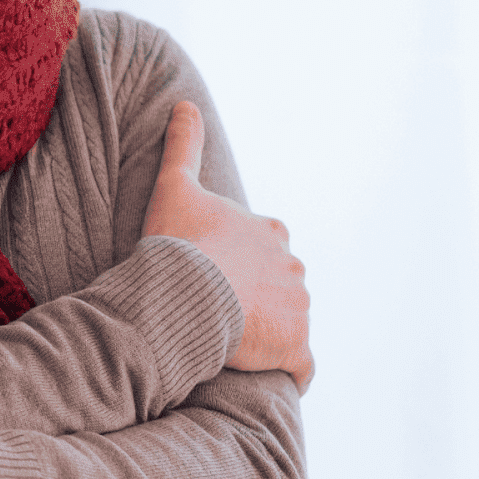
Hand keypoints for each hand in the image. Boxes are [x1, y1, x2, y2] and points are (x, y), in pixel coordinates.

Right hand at [142, 101, 312, 393]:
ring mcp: (299, 309)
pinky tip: (271, 375)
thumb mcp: (176, 185)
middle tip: (219, 312)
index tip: (216, 273)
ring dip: (271, 333)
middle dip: (259, 297)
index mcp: (272, 231)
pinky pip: (302, 367)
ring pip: (291, 322)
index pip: (267, 248)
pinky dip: (291, 371)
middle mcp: (295, 266)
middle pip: (281, 285)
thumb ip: (185, 145)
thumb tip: (185, 104)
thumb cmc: (179, 240)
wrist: (186, 289)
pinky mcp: (296, 347)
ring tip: (234, 344)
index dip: (242, 261)